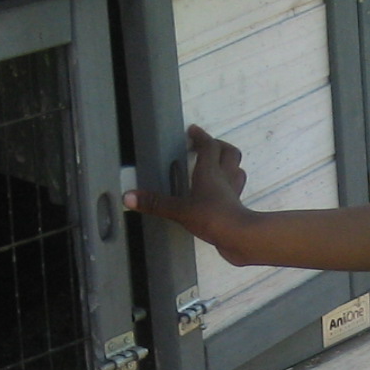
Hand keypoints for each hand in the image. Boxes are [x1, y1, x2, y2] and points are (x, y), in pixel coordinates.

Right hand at [126, 125, 261, 262]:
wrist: (241, 239)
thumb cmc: (212, 217)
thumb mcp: (180, 210)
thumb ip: (155, 203)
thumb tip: (128, 197)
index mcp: (210, 171)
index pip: (209, 146)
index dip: (201, 136)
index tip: (192, 130)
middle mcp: (225, 178)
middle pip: (230, 153)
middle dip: (219, 146)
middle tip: (206, 147)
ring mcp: (234, 194)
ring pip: (236, 171)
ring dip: (228, 165)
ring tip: (216, 167)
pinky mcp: (238, 209)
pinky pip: (235, 192)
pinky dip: (229, 188)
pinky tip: (220, 194)